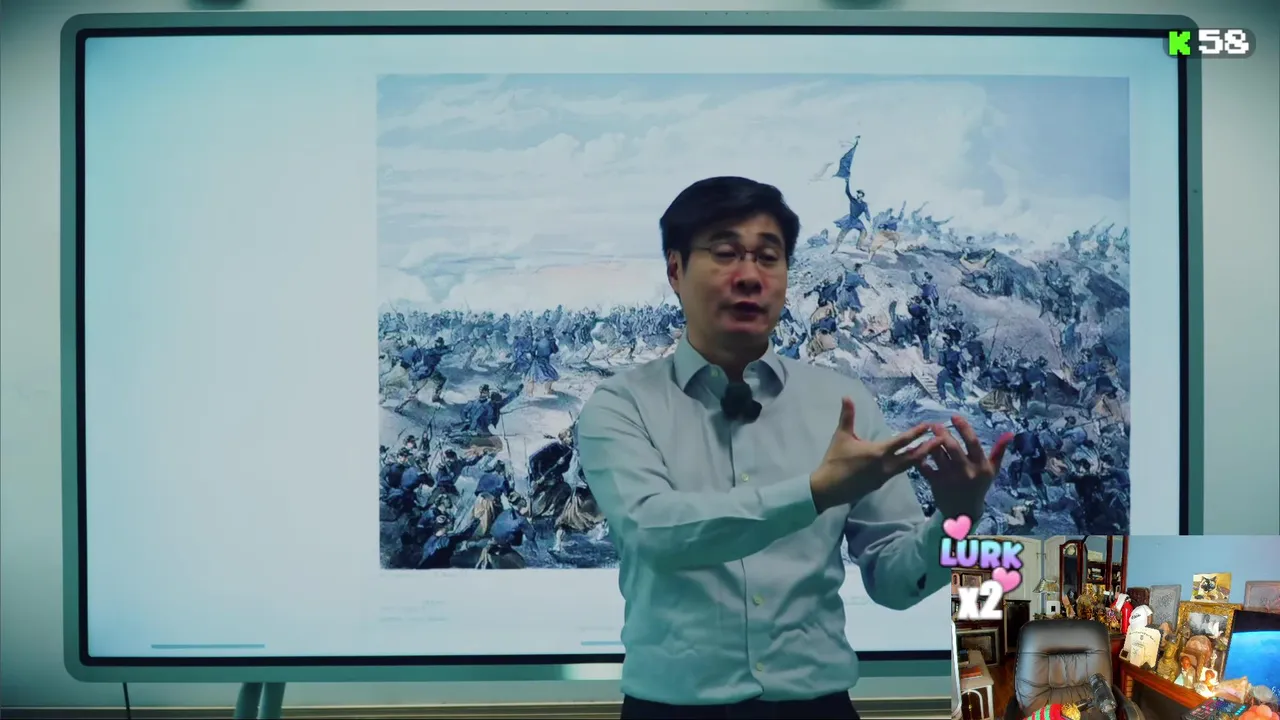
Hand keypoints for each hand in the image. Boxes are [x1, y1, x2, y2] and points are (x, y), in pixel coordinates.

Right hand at [811, 397, 942, 511]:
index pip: (902, 441)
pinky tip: (911, 463)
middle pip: (913, 457)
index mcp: (878, 452)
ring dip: (919, 458)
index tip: (929, 425)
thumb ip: (847, 416)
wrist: (828, 488)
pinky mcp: (880, 484)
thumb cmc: (835, 460)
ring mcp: (884, 477)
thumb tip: (846, 396)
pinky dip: (908, 466)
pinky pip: (898, 473)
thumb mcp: (840, 436)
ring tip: (931, 451)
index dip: (916, 432)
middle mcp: (886, 466)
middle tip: (943, 440)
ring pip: (907, 467)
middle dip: (928, 448)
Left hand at [920, 415, 1013, 519]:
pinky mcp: (936, 484)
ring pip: (937, 455)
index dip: (963, 427)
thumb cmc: (979, 486)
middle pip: (952, 447)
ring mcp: (950, 478)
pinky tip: (918, 450)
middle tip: (935, 424)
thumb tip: (1009, 433)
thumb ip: (999, 451)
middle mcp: (966, 471)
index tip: (954, 416)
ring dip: (930, 443)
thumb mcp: (991, 470)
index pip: (973, 443)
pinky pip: (924, 467)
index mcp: (981, 466)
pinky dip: (920, 458)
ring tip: (927, 435)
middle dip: (942, 433)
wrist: (965, 511)